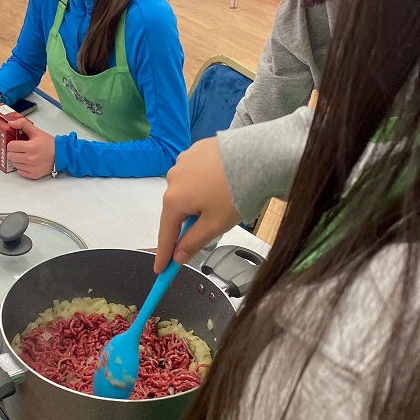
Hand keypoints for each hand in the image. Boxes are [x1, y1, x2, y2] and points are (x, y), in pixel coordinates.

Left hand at [6, 117, 55, 178]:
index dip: (12, 144)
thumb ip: (23, 124)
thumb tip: (11, 122)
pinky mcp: (34, 175)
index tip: (16, 143)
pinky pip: (20, 172)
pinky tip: (27, 163)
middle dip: (13, 152)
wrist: (61, 154)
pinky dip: (22, 168)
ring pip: (14, 164)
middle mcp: (30, 159)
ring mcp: (32, 168)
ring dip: (17, 160)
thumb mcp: (37, 131)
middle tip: (20, 149)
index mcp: (30, 147)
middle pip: (10, 156)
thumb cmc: (50, 144)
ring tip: (24, 156)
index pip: (10, 146)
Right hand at [155, 137, 240, 271]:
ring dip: (195, 201)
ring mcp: (183, 161)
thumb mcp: (215, 225)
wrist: (259, 155)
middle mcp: (172, 178)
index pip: (166, 233)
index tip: (160, 269)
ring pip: (185, 190)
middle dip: (186, 223)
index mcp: (174, 199)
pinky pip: (193, 173)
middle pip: (175, 210)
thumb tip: (177, 257)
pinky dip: (201, 182)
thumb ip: (192, 242)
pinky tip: (218, 183)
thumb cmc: (236, 193)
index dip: (163, 254)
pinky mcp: (196, 149)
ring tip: (219, 202)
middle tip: (203, 232)